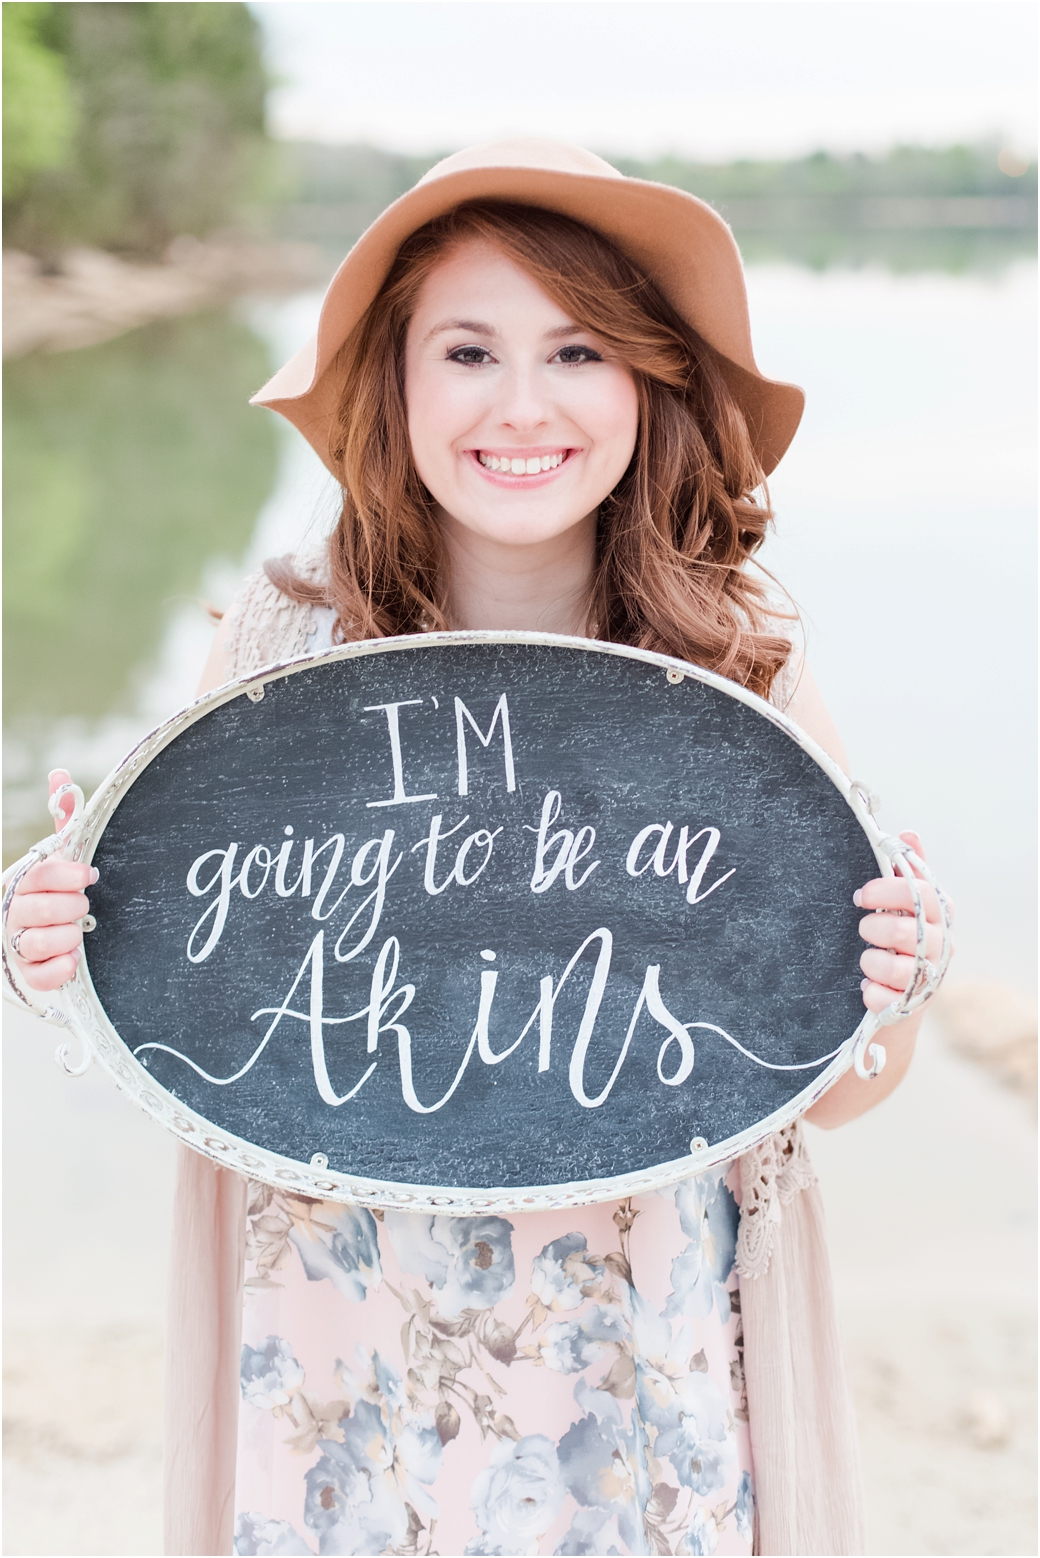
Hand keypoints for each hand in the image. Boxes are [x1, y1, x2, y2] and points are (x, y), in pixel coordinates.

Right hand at [7, 769, 94, 991]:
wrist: (63, 931)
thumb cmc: (62, 889)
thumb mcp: (64, 856)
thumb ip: (65, 820)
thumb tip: (60, 776)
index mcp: (23, 883)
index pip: (37, 875)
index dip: (65, 875)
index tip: (91, 874)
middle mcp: (15, 914)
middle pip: (38, 909)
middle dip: (72, 906)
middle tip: (85, 905)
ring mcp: (19, 946)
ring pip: (37, 943)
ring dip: (67, 936)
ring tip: (80, 931)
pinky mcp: (30, 975)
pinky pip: (41, 977)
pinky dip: (61, 968)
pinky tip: (75, 959)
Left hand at [855, 831, 950, 1013]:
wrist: (900, 1001)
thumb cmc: (900, 941)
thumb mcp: (905, 904)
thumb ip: (908, 870)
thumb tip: (907, 833)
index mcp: (940, 915)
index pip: (919, 892)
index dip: (885, 890)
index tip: (861, 895)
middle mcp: (942, 946)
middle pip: (902, 931)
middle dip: (872, 928)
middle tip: (863, 929)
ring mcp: (930, 979)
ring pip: (893, 968)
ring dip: (869, 961)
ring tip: (867, 959)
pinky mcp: (912, 1007)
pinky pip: (883, 998)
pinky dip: (869, 992)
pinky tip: (868, 987)